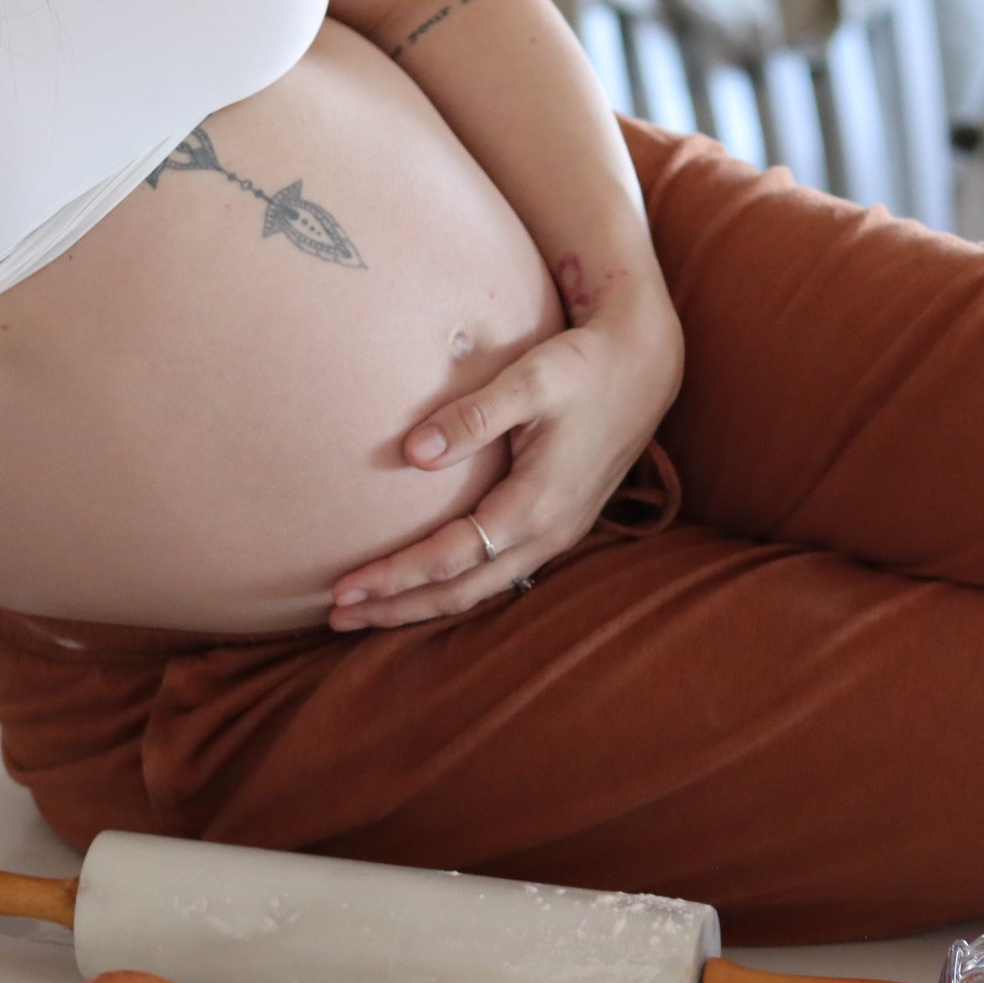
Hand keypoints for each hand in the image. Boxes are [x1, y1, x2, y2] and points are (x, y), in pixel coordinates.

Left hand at [329, 296, 681, 630]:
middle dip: (397, 608)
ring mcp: (557, 537)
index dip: (394, 577)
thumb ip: (472, 417)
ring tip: (368, 614)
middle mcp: (549, 534)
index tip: (343, 589)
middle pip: (460, 592)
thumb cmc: (586, 366)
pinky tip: (422, 587)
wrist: (646, 366)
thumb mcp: (531, 379)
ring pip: (480, 591)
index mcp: (537, 505)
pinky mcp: (557, 529)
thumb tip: (412, 455)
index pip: (450, 558)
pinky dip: (453, 589)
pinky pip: (497, 576)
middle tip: (337, 616)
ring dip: (422, 605)